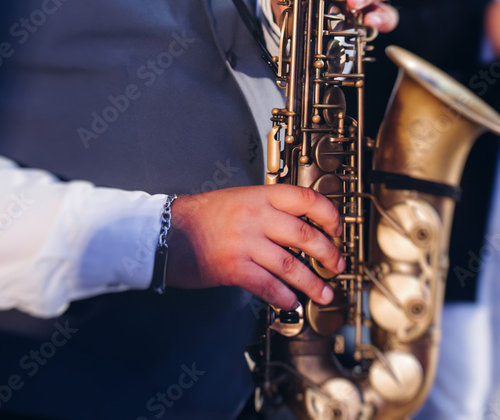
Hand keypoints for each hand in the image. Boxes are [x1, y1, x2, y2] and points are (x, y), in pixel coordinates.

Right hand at [166, 185, 344, 309]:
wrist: (163, 233)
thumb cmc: (197, 217)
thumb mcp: (235, 199)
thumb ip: (265, 208)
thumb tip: (296, 224)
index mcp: (258, 196)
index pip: (304, 198)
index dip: (328, 214)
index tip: (337, 229)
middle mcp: (255, 217)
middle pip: (305, 235)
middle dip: (328, 254)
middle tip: (337, 265)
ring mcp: (245, 242)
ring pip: (291, 264)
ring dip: (312, 282)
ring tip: (324, 293)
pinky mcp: (233, 268)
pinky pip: (268, 285)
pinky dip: (284, 297)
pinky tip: (292, 303)